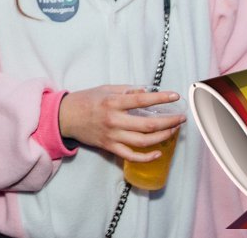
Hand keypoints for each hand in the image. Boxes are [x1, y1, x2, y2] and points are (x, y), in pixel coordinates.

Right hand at [58, 86, 184, 162]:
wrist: (66, 117)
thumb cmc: (86, 100)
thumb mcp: (105, 89)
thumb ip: (126, 91)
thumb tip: (146, 93)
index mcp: (113, 102)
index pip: (142, 100)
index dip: (161, 98)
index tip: (175, 96)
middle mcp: (114, 120)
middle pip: (148, 124)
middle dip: (169, 121)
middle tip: (181, 118)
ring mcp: (112, 135)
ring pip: (143, 141)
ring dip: (162, 137)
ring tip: (173, 131)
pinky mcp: (109, 147)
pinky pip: (131, 155)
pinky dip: (146, 157)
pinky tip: (158, 153)